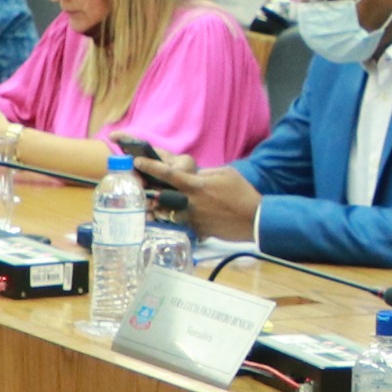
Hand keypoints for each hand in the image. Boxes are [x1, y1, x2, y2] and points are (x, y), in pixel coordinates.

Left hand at [138, 161, 258, 242]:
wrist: (254, 219)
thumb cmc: (242, 193)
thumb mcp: (225, 173)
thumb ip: (205, 174)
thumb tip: (194, 176)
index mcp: (197, 185)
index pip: (168, 174)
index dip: (150, 166)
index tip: (137, 161)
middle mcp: (191, 202)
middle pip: (161, 196)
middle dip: (150, 192)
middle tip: (141, 188)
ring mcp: (193, 218)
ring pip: (169, 213)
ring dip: (164, 209)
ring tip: (157, 206)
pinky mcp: (197, 229)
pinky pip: (183, 223)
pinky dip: (181, 219)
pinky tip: (185, 218)